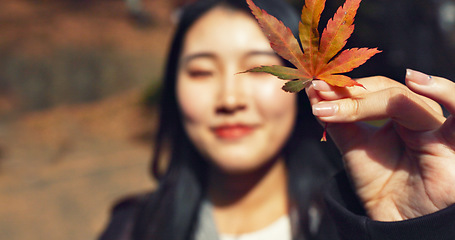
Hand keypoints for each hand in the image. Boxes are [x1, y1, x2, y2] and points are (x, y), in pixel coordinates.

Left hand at [306, 69, 454, 220]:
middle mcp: (423, 117)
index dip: (347, 88)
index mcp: (402, 114)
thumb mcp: (354, 146)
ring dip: (377, 96)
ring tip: (348, 91)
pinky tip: (416, 81)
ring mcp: (439, 130)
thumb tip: (314, 90)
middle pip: (390, 92)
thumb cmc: (380, 183)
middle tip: (321, 95)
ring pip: (413, 102)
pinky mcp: (454, 146)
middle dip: (353, 94)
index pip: (377, 89)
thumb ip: (338, 120)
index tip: (316, 88)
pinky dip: (447, 94)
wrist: (395, 220)